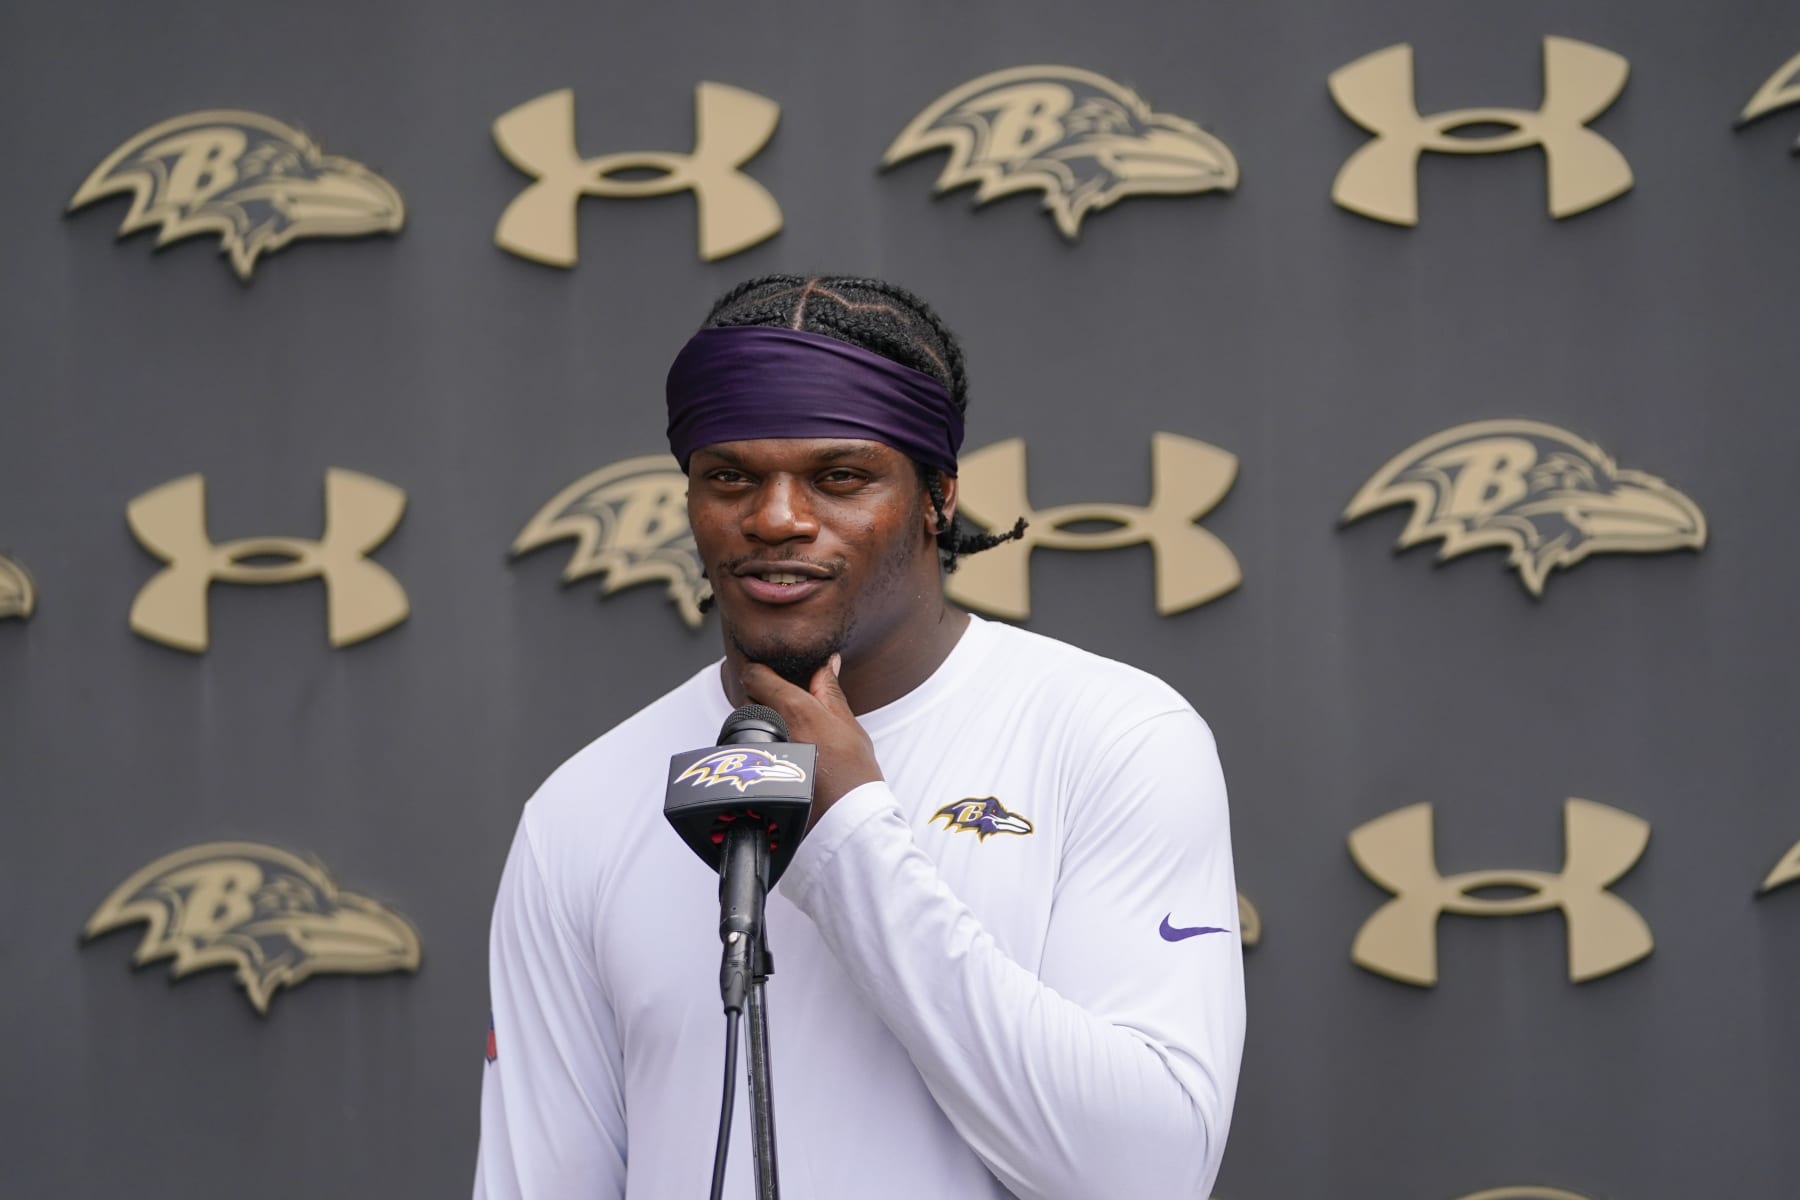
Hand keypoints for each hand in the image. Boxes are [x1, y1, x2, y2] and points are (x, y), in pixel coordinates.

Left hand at [740, 654, 882, 825]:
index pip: (755, 675)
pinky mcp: (754, 774)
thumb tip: (828, 663)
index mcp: (794, 709)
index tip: (768, 674)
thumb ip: (830, 692)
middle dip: (763, 699)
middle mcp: (772, 728)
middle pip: (748, 699)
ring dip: (761, 724)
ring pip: (747, 725)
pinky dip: (760, 748)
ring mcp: (760, 752)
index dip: (760, 671)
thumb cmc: (854, 775)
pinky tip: (782, 758)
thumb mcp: (850, 726)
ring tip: (788, 736)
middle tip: (788, 709)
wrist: (848, 822)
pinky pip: (748, 750)